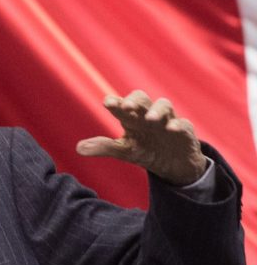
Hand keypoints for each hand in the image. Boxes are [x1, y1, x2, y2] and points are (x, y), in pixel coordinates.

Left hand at [76, 90, 206, 185]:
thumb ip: (103, 147)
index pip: (122, 106)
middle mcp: (149, 115)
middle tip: (126, 106)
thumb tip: (78, 148)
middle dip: (134, 100)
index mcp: (132, 119)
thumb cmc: (146, 151)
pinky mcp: (185, 132)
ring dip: (157, 110)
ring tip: (149, 118)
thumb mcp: (124, 151)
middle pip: (143, 99)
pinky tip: (172, 128)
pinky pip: (184, 124)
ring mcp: (168, 121)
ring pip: (164, 106)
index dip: (115, 103)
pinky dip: (178, 125)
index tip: (107, 102)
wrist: (173, 165)